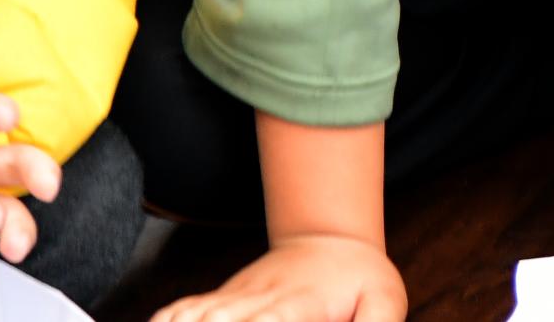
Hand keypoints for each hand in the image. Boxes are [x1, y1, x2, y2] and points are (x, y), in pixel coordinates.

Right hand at [152, 234, 405, 321]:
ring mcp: (236, 297)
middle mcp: (261, 298)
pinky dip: (168, 319)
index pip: (276, 317)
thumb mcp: (385, 299)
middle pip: (226, 320)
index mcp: (302, 302)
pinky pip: (185, 309)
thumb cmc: (361, 280)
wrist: (330, 240)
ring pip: (198, 314)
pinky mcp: (220, 300)